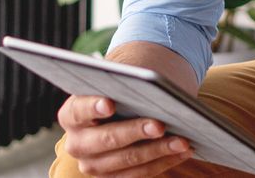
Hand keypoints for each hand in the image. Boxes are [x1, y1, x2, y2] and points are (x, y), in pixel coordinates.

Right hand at [57, 94, 192, 176]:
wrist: (119, 114)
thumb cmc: (119, 93)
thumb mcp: (116, 86)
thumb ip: (124, 86)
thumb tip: (151, 87)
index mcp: (71, 115)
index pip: (79, 110)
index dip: (93, 107)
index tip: (110, 103)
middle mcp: (76, 144)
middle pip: (107, 139)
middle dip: (135, 131)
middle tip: (159, 125)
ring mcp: (93, 166)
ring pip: (128, 160)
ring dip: (158, 150)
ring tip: (182, 140)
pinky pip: (140, 174)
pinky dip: (164, 161)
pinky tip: (183, 151)